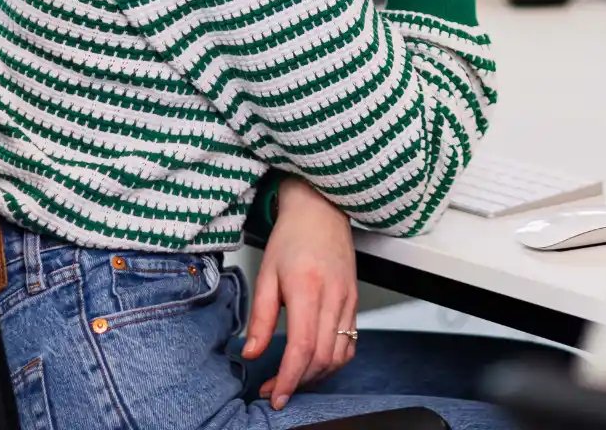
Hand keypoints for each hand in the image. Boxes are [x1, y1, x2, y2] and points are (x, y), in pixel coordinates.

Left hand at [241, 176, 358, 408]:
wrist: (321, 210)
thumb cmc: (293, 237)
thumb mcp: (266, 273)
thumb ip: (260, 316)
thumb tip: (251, 352)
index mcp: (308, 288)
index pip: (303, 347)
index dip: (289, 377)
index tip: (275, 394)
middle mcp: (333, 297)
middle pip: (322, 357)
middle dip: (298, 381)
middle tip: (274, 388)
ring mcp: (348, 300)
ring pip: (339, 355)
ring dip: (316, 375)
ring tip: (292, 377)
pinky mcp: (355, 302)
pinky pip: (350, 343)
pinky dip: (333, 362)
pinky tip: (315, 362)